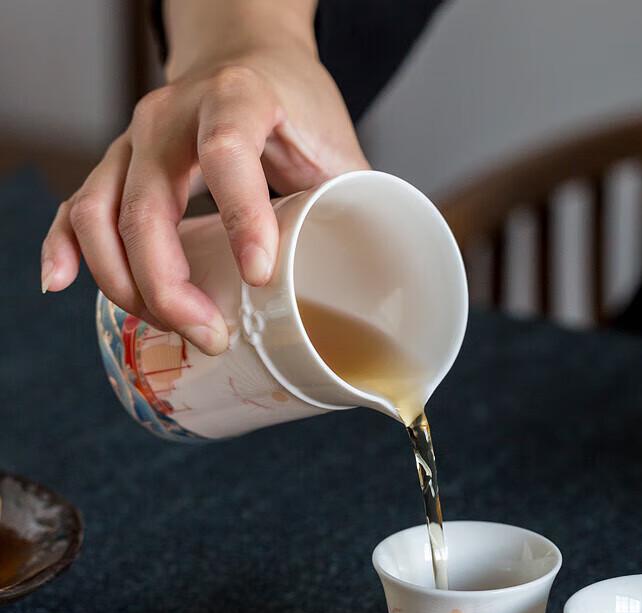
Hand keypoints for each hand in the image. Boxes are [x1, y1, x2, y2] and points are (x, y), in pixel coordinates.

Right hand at [41, 3, 367, 354]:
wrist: (246, 52)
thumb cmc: (296, 101)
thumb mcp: (338, 142)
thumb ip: (356, 202)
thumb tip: (383, 282)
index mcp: (238, 98)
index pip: (227, 154)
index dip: (242, 219)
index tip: (258, 276)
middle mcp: (171, 116)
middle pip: (146, 206)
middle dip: (170, 285)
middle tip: (211, 335)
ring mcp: (135, 140)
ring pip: (98, 214)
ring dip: (125, 283)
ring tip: (170, 326)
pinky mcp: (119, 165)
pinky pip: (76, 208)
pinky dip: (68, 250)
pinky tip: (63, 286)